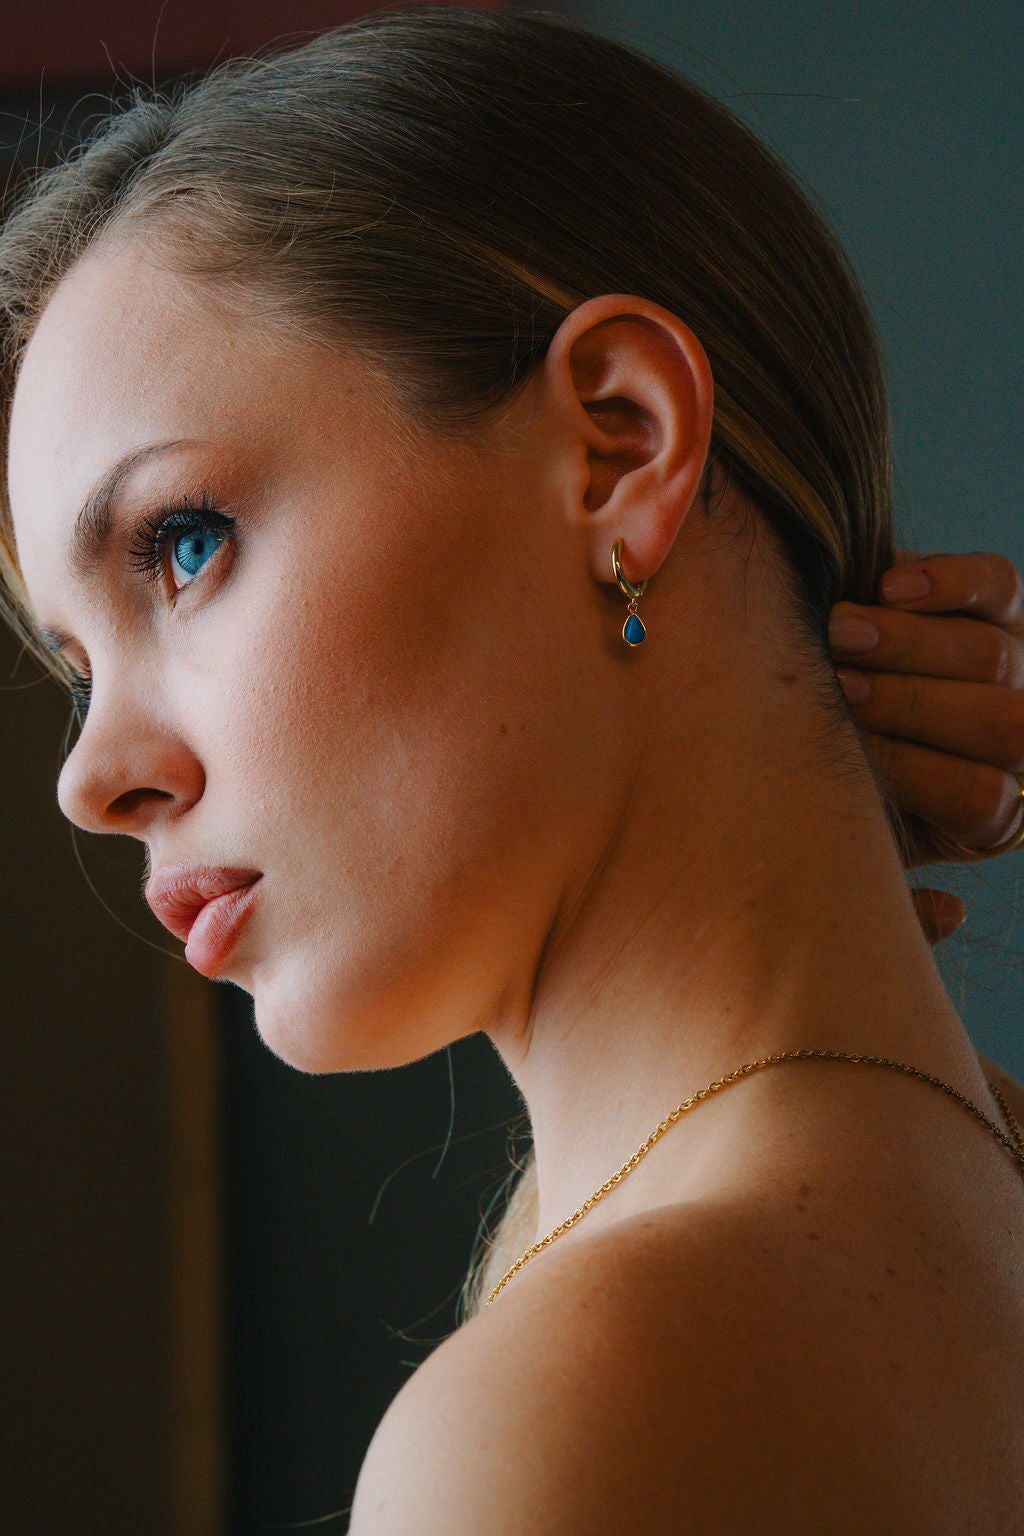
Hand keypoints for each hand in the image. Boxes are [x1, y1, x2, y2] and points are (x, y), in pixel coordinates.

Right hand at [828, 552, 1023, 939]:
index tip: (840, 744)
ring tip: (838, 633)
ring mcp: (1021, 661)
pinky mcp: (1004, 602)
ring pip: (994, 654)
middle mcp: (1018, 741)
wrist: (823, 688)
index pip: (980, 798)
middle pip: (1003, 724)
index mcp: (985, 813)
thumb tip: (952, 911)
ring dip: (910, 643)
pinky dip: (946, 581)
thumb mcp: (851, 844)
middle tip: (839, 685)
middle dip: (913, 703)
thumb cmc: (828, 783)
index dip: (910, 769)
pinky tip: (887, 587)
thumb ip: (889, 902)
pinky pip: (996, 583)